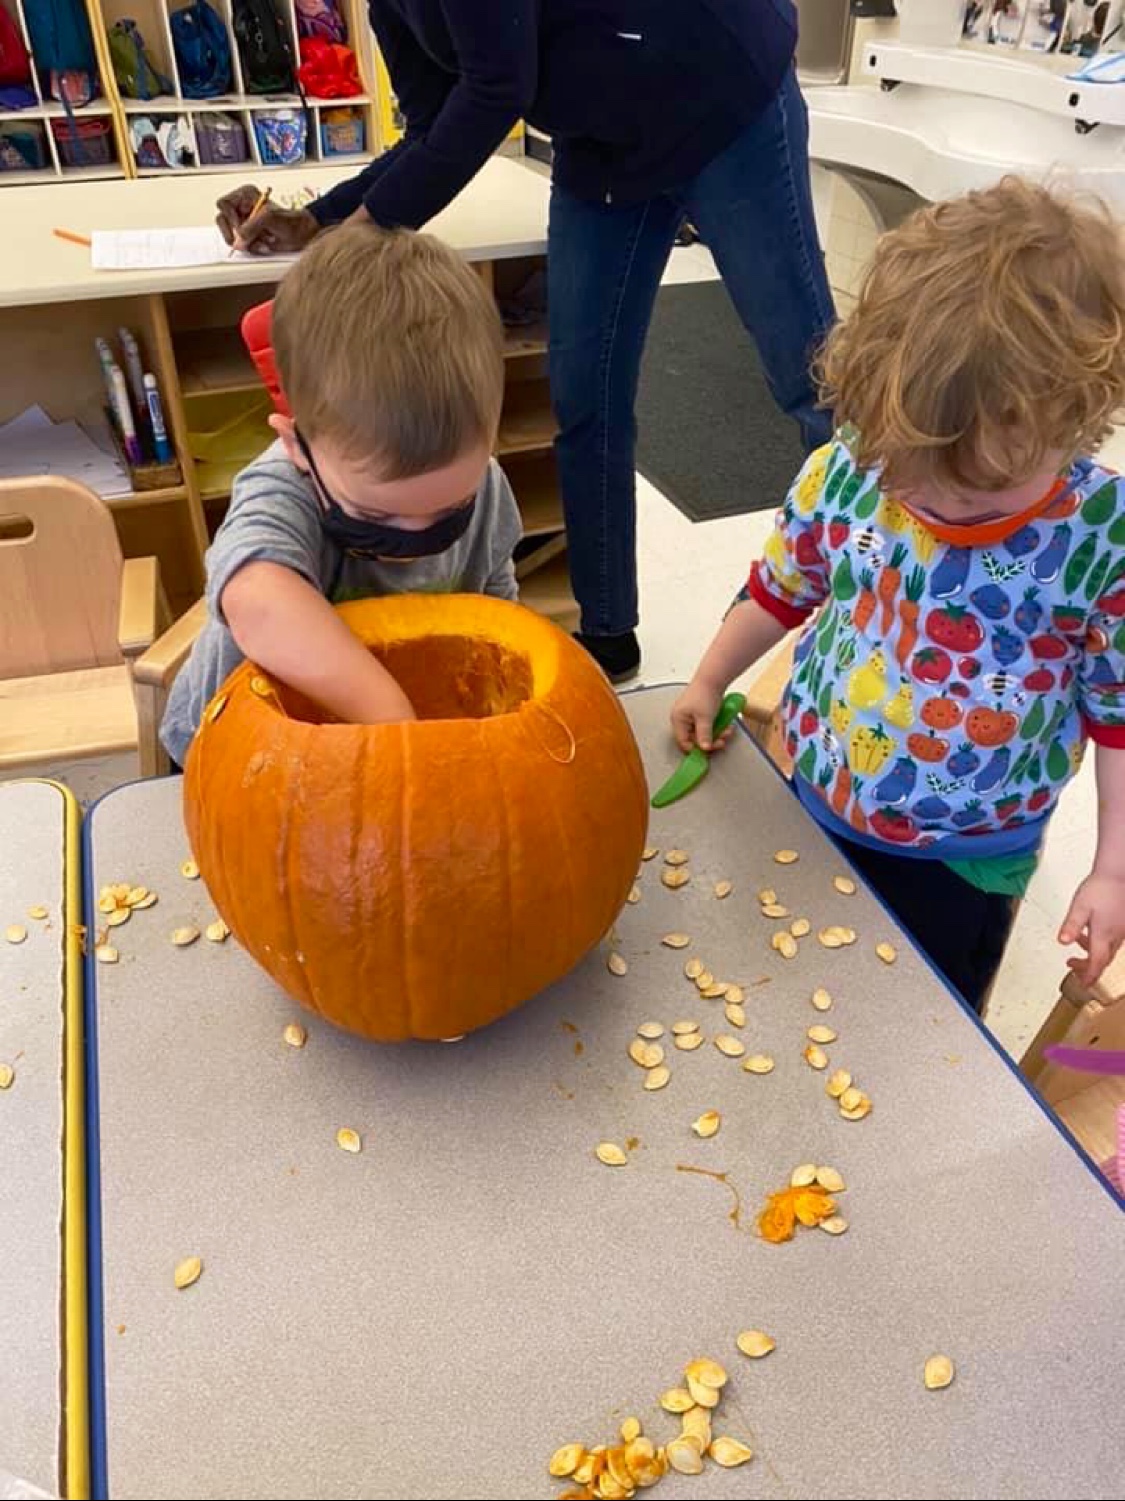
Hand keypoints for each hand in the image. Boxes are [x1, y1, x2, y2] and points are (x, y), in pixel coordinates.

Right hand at [215, 184, 319, 254]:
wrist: (303, 234)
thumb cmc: (291, 220)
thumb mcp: (270, 218)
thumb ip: (252, 225)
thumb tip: (239, 237)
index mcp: (245, 196)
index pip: (224, 204)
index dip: (230, 217)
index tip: (240, 227)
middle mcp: (242, 208)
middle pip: (223, 221)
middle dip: (235, 233)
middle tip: (244, 240)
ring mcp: (244, 224)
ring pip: (231, 236)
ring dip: (246, 242)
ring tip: (262, 241)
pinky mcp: (249, 237)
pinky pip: (241, 245)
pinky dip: (252, 248)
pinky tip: (264, 245)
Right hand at [670, 678, 726, 752]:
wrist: (714, 678)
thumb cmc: (705, 694)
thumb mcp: (705, 718)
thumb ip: (704, 735)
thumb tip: (704, 749)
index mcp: (678, 719)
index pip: (683, 742)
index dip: (696, 748)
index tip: (709, 750)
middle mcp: (682, 718)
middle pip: (695, 738)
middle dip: (711, 740)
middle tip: (722, 741)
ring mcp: (691, 715)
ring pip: (704, 732)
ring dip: (717, 734)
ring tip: (727, 730)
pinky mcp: (700, 712)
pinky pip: (707, 725)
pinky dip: (717, 726)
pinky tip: (726, 725)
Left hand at [1059, 870, 1124, 986]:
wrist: (1119, 873)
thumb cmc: (1100, 888)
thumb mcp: (1080, 907)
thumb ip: (1071, 926)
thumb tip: (1062, 942)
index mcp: (1103, 936)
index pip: (1096, 964)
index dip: (1089, 975)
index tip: (1082, 983)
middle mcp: (1116, 937)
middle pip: (1103, 959)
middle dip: (1088, 966)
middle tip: (1072, 965)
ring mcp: (1122, 930)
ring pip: (1108, 949)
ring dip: (1093, 952)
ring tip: (1079, 942)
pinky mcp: (1124, 923)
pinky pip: (1113, 939)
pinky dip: (1101, 941)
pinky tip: (1092, 929)